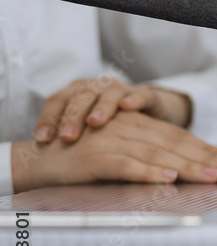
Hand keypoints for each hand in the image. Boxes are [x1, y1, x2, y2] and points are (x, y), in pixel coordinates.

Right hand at [13, 111, 216, 192]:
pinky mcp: (94, 156)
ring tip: (208, 176)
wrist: (38, 159)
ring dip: (186, 166)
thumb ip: (148, 158)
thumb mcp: (120, 154)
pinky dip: (148, 172)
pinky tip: (167, 178)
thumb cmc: (81, 161)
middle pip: (173, 144)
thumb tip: (181, 173)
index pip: (178, 137)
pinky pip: (126, 164)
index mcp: (135, 125)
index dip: (204, 149)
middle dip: (204, 159)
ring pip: (156, 153)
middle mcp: (127, 128)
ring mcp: (111, 141)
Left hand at [34, 77, 191, 142]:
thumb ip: (69, 138)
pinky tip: (128, 107)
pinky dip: (134, 99)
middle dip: (73, 116)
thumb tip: (39, 158)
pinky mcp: (147, 95)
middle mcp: (97, 87)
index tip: (43, 140)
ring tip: (95, 123)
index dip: (49, 119)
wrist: (149, 116)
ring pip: (108, 93)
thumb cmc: (111, 127)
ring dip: (101, 107)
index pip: (57, 101)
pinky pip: (141, 94)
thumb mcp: (87, 132)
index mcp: (77, 93)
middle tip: (68, 137)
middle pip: (81, 96)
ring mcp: (122, 90)